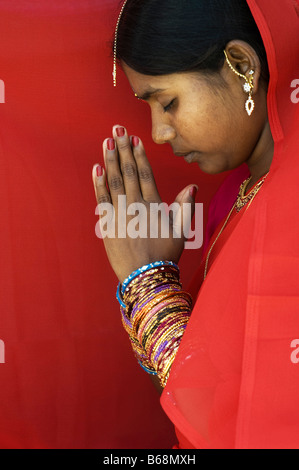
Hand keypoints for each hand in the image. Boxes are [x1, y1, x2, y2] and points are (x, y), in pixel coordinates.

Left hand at [92, 125, 197, 282]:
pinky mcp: (107, 224)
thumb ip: (185, 207)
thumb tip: (192, 186)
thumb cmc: (165, 255)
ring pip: (114, 181)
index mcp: (154, 206)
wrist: (145, 277)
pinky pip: (102, 200)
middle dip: (123, 149)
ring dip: (110, 160)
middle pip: (129, 172)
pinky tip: (96, 168)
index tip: (134, 139)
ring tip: (107, 141)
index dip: (139, 155)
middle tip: (117, 129)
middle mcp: (136, 206)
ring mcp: (120, 214)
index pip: (145, 174)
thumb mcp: (181, 232)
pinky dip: (98, 183)